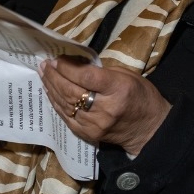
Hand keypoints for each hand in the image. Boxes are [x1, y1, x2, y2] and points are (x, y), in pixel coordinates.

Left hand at [39, 55, 171, 155]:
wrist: (149, 128)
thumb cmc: (140, 95)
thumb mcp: (127, 75)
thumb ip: (101, 71)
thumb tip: (76, 64)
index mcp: (118, 89)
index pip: (86, 77)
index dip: (68, 68)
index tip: (57, 59)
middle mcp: (105, 108)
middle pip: (72, 91)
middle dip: (55, 76)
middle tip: (45, 65)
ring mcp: (95, 124)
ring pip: (66, 104)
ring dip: (52, 88)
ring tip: (44, 75)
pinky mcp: (88, 134)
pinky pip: (66, 117)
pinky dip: (56, 103)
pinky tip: (50, 92)